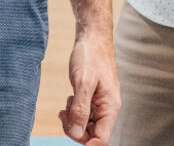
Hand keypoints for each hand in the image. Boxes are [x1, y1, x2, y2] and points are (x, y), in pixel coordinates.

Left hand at [56, 30, 119, 144]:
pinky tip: (69, 99)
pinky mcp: (93, 98)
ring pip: (87, 125)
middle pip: (93, 135)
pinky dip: (74, 111)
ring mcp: (100, 103)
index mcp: (110, 107)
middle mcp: (107, 108)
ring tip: (66, 104)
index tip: (71, 134)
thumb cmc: (90, 55)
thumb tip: (77, 133)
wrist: (92, 37)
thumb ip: (80, 108)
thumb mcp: (83, 82)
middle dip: (76, 130)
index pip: (102, 139)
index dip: (87, 144)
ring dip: (74, 120)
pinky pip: (84, 114)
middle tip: (63, 114)